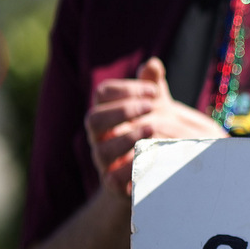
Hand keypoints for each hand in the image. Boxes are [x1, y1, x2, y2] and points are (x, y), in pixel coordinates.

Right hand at [83, 57, 225, 196]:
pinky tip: (151, 157)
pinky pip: (114, 177)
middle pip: (94, 118)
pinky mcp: (114, 184)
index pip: (102, 94)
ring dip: (127, 136)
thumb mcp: (155, 111)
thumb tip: (153, 64)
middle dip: (122, 110)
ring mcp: (104, 161)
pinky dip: (130, 168)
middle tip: (150, 106)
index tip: (154, 91)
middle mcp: (99, 137)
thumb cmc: (149, 136)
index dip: (125, 90)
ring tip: (153, 128)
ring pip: (103, 148)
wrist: (147, 177)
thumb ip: (153, 87)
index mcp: (106, 114)